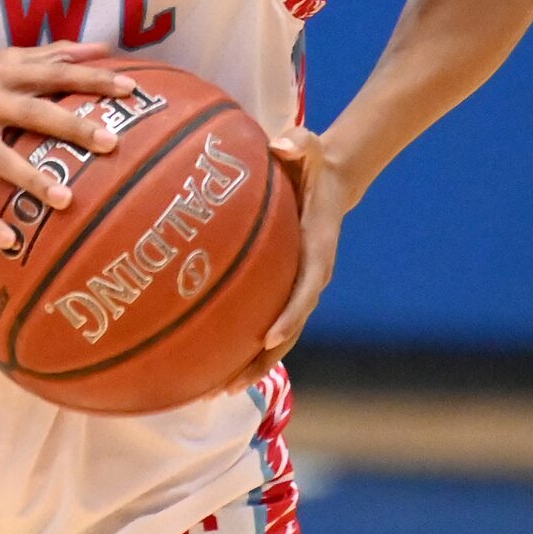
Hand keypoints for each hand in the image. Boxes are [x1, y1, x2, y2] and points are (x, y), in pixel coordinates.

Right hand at [0, 41, 136, 247]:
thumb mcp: (2, 67)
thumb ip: (51, 56)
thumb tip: (103, 46)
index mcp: (3, 75)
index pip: (54, 73)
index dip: (91, 78)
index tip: (130, 88)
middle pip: (33, 112)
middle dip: (72, 126)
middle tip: (111, 142)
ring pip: (1, 159)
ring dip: (32, 180)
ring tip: (65, 200)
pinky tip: (11, 242)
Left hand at [223, 127, 350, 392]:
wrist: (326, 179)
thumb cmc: (311, 161)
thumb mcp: (309, 145)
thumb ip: (297, 142)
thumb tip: (280, 143)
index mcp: (317, 249)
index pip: (306, 288)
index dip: (289, 314)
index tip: (268, 335)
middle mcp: (309, 277)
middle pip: (289, 329)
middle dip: (262, 359)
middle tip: (232, 385)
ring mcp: (295, 288)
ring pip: (275, 337)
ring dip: (249, 366)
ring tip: (214, 391)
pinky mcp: (279, 289)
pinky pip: (259, 322)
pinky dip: (239, 346)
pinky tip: (206, 363)